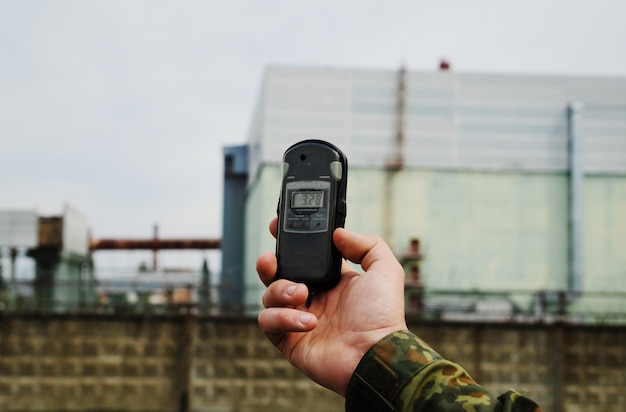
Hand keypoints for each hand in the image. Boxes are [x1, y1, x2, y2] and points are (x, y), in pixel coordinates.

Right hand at [257, 218, 407, 395]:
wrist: (376, 354)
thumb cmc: (383, 317)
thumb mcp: (385, 270)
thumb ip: (367, 244)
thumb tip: (338, 233)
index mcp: (331, 282)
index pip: (303, 258)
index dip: (289, 244)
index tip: (277, 228)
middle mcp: (312, 299)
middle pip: (277, 275)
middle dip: (268, 264)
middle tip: (270, 259)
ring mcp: (298, 320)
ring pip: (269, 297)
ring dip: (279, 290)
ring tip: (302, 294)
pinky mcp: (289, 342)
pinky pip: (269, 322)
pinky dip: (283, 317)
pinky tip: (308, 320)